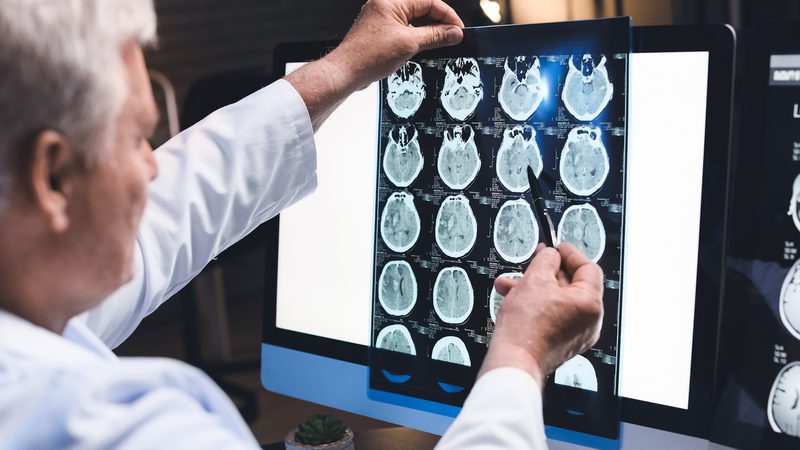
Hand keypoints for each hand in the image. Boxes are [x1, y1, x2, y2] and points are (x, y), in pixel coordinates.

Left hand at [285, 0, 463, 129]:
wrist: (346, 72)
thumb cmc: (367, 56)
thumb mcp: (409, 44)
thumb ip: (435, 36)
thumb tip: (454, 33)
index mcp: (391, 1)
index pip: (429, 1)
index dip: (447, 15)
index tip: (458, 29)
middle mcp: (385, 5)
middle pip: (422, 9)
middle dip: (439, 23)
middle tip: (453, 37)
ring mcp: (382, 19)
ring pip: (414, 20)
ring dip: (429, 31)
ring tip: (442, 43)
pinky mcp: (380, 32)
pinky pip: (404, 29)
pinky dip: (417, 37)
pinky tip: (425, 47)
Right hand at [479, 243, 603, 387]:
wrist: (514, 361)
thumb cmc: (526, 328)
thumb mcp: (535, 279)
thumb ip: (547, 260)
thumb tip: (551, 255)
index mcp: (591, 304)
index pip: (588, 268)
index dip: (570, 254)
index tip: (557, 247)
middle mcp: (589, 321)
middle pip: (572, 284)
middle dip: (547, 272)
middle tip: (535, 261)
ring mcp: (576, 334)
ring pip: (558, 300)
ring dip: (535, 288)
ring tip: (512, 284)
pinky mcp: (562, 343)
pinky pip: (553, 315)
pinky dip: (537, 305)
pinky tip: (516, 300)